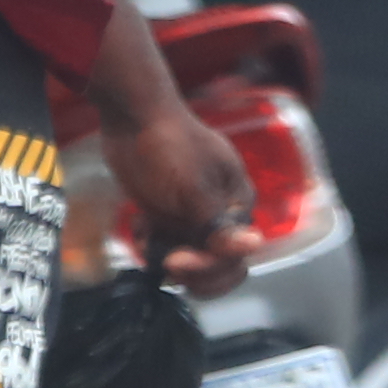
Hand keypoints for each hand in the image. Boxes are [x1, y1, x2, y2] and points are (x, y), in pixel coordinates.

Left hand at [105, 93, 259, 294]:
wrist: (133, 117)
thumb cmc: (169, 146)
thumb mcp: (194, 189)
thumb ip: (219, 225)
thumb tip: (255, 246)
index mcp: (236, 204)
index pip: (235, 257)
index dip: (209, 268)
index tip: (176, 262)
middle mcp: (219, 213)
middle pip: (215, 263)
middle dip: (190, 269)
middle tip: (163, 260)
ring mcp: (191, 214)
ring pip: (187, 257)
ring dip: (165, 257)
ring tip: (146, 238)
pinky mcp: (166, 213)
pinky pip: (166, 243)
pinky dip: (151, 245)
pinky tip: (140, 228)